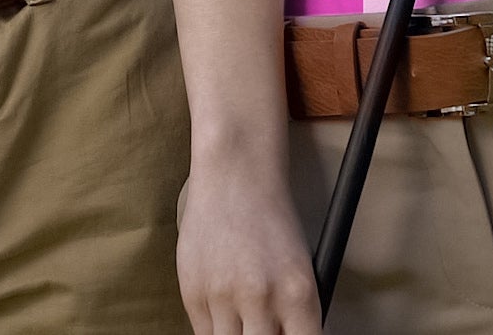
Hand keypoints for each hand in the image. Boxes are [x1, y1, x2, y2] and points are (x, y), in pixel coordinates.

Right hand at [177, 162, 322, 334]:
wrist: (234, 174)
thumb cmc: (272, 219)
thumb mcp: (300, 268)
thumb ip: (293, 314)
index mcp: (298, 293)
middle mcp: (261, 298)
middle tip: (264, 328)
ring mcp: (223, 296)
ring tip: (244, 319)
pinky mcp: (192, 292)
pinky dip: (217, 330)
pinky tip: (225, 310)